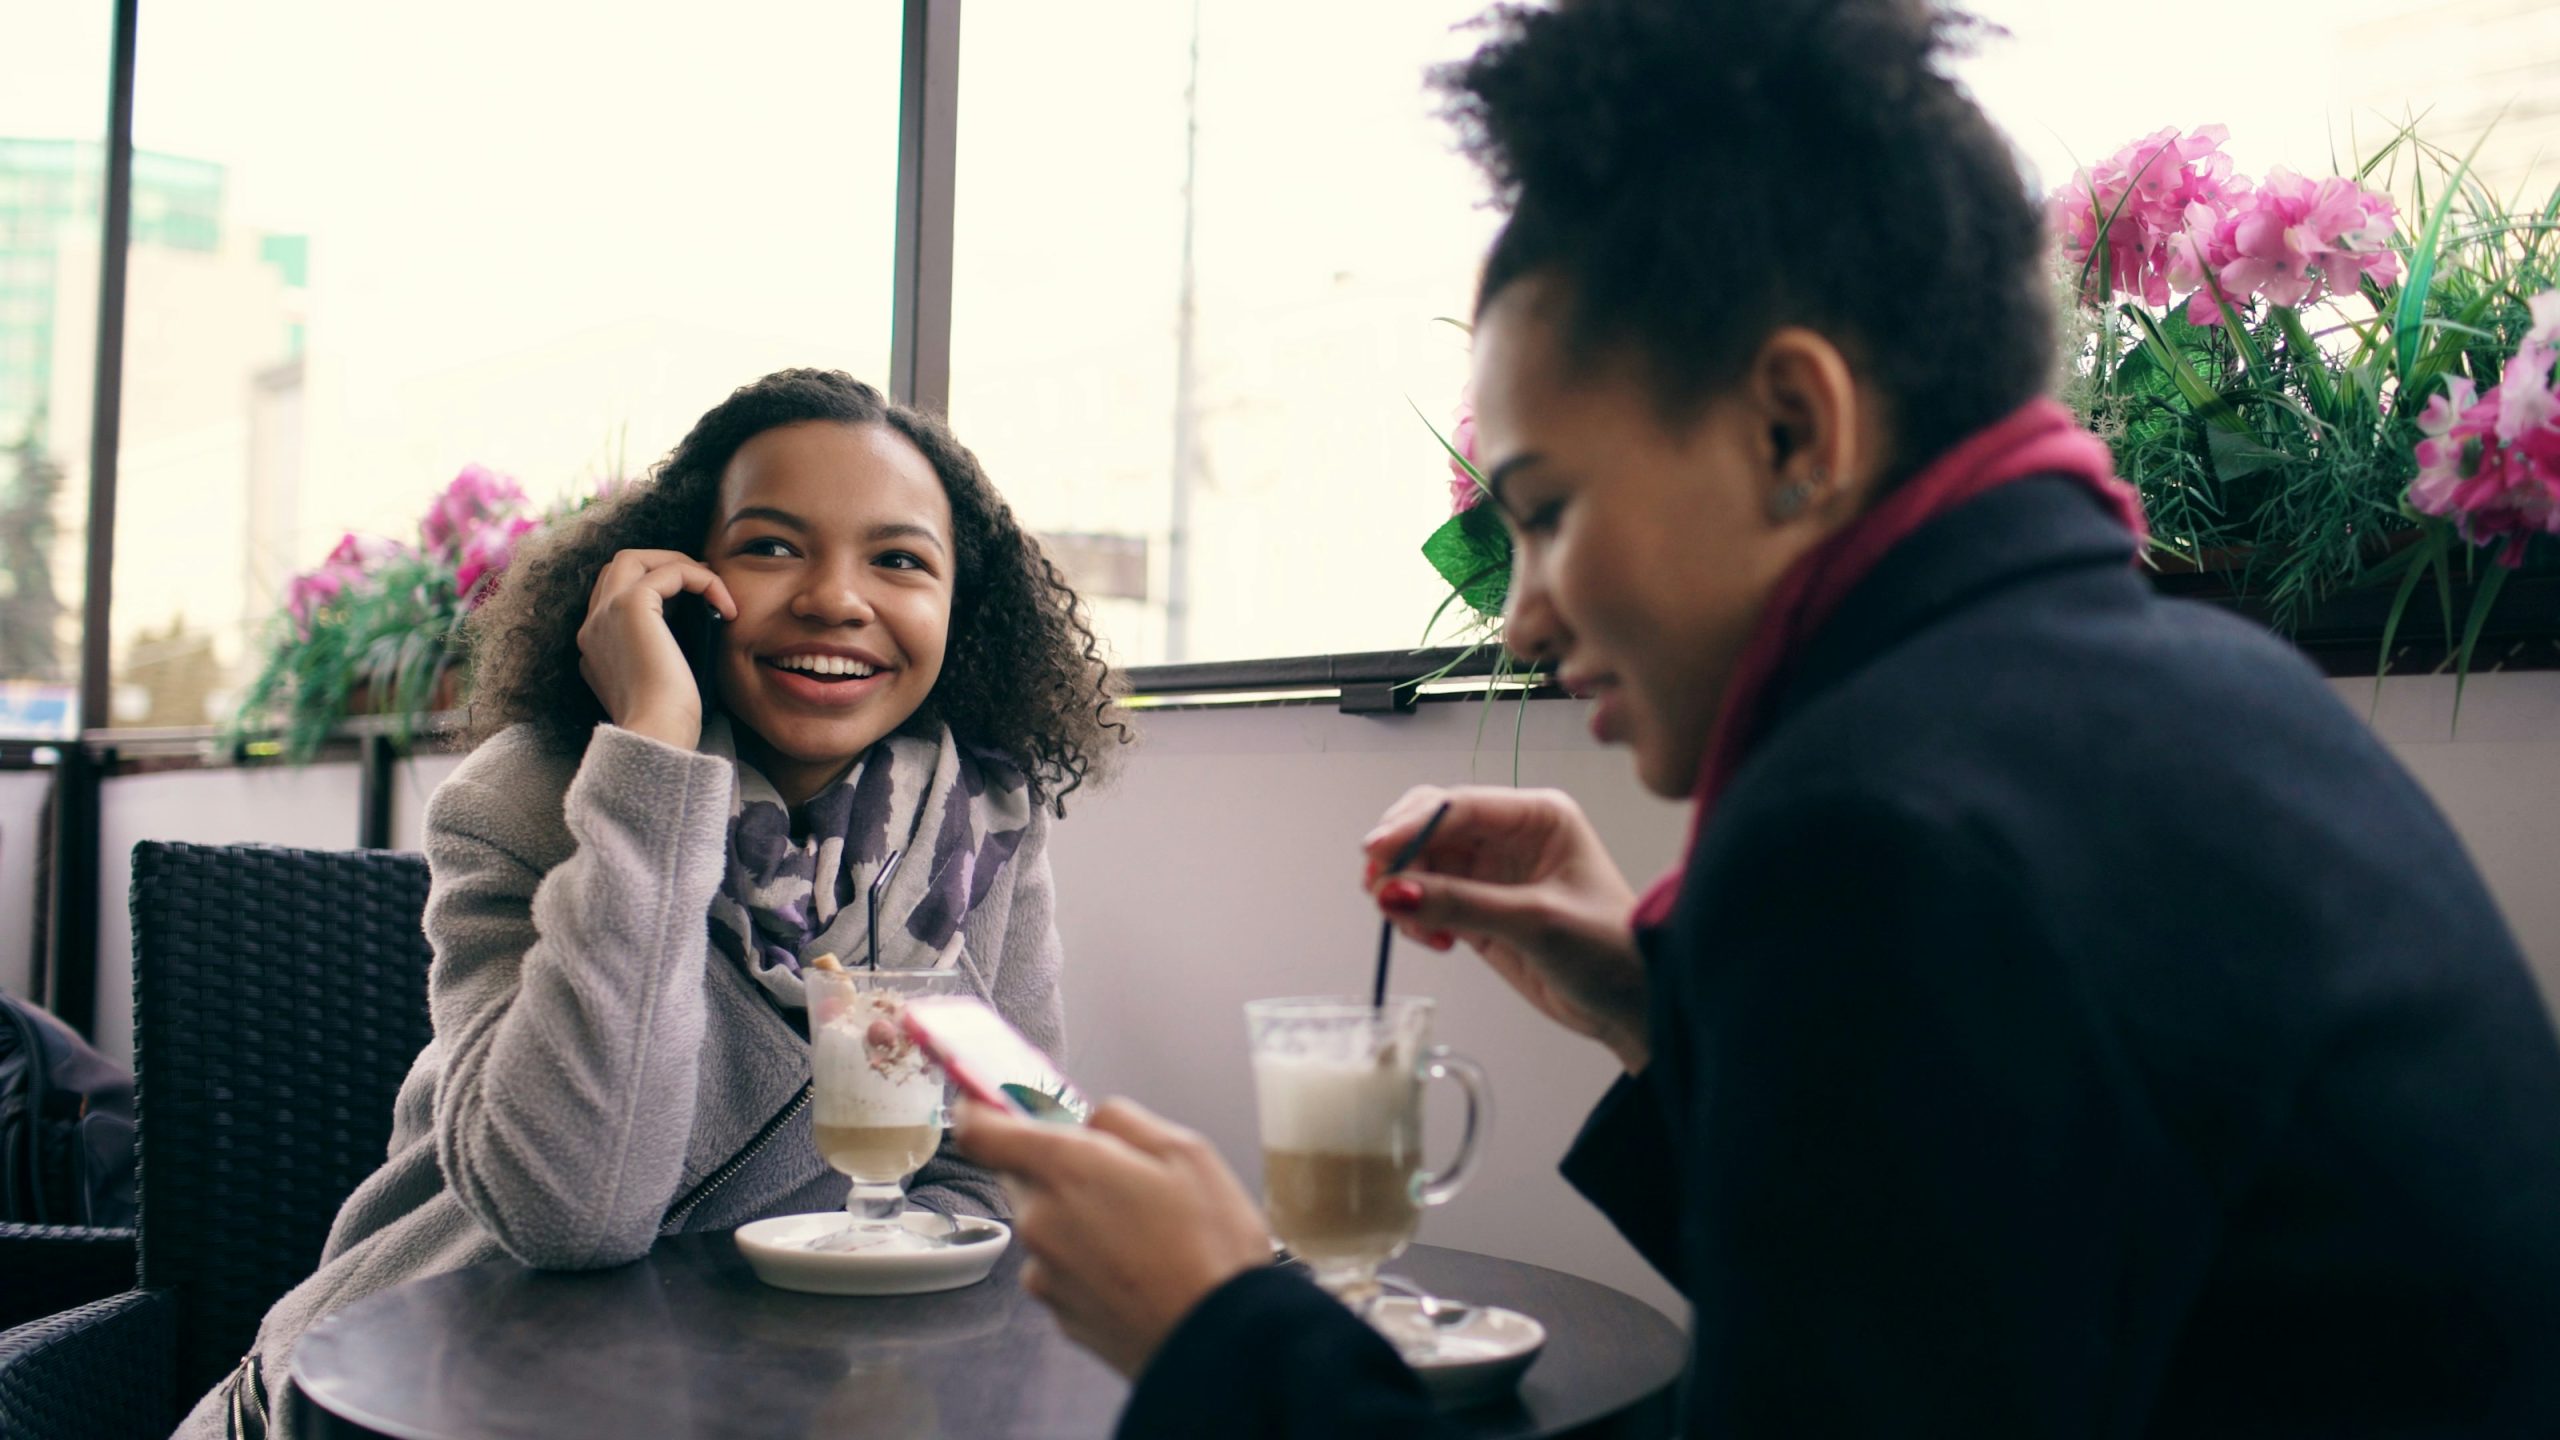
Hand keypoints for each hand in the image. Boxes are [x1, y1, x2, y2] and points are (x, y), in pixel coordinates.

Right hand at [575, 549, 734, 750]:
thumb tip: (689, 637)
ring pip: (635, 558)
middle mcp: (592, 625)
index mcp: (595, 645)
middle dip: (662, 565)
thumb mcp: (657, 683)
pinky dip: (702, 580)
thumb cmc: (668, 722)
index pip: (615, 595)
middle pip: (619, 567)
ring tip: (714, 587)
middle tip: (704, 583)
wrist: (656, 734)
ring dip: (678, 564)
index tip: (693, 600)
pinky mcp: (631, 605)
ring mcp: (606, 612)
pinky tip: (725, 604)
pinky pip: (670, 571)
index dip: (655, 589)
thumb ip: (658, 655)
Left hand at [954, 1098, 1271, 1377]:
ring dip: (1078, 1217)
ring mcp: (1045, 1272)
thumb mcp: (1186, 1151)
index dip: (979, 1111)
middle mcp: (1040, 1220)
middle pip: (1021, 1177)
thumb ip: (1124, 1120)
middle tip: (1119, 1176)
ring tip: (1144, 1233)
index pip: (981, 1132)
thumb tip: (1094, 1120)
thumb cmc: (1209, 1245)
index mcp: (1065, 1169)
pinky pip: (1061, 1267)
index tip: (989, 1104)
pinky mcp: (1059, 1313)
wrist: (1221, 1341)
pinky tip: (1138, 1268)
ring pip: (1045, 1223)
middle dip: (1059, 1169)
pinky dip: (1088, 1261)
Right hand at [1364, 786, 1650, 1070]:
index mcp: (1537, 815)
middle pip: (1428, 826)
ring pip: (1420, 864)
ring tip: (1420, 929)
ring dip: (1404, 892)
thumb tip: (1394, 892)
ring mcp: (1490, 872)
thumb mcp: (1536, 921)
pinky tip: (1437, 941)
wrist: (1633, 1004)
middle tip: (1380, 891)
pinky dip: (1416, 917)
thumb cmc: (1612, 950)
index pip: (1458, 805)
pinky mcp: (1477, 908)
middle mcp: (1510, 835)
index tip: (1375, 851)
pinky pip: (1426, 899)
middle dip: (1399, 856)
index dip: (1410, 825)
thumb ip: (1462, 904)